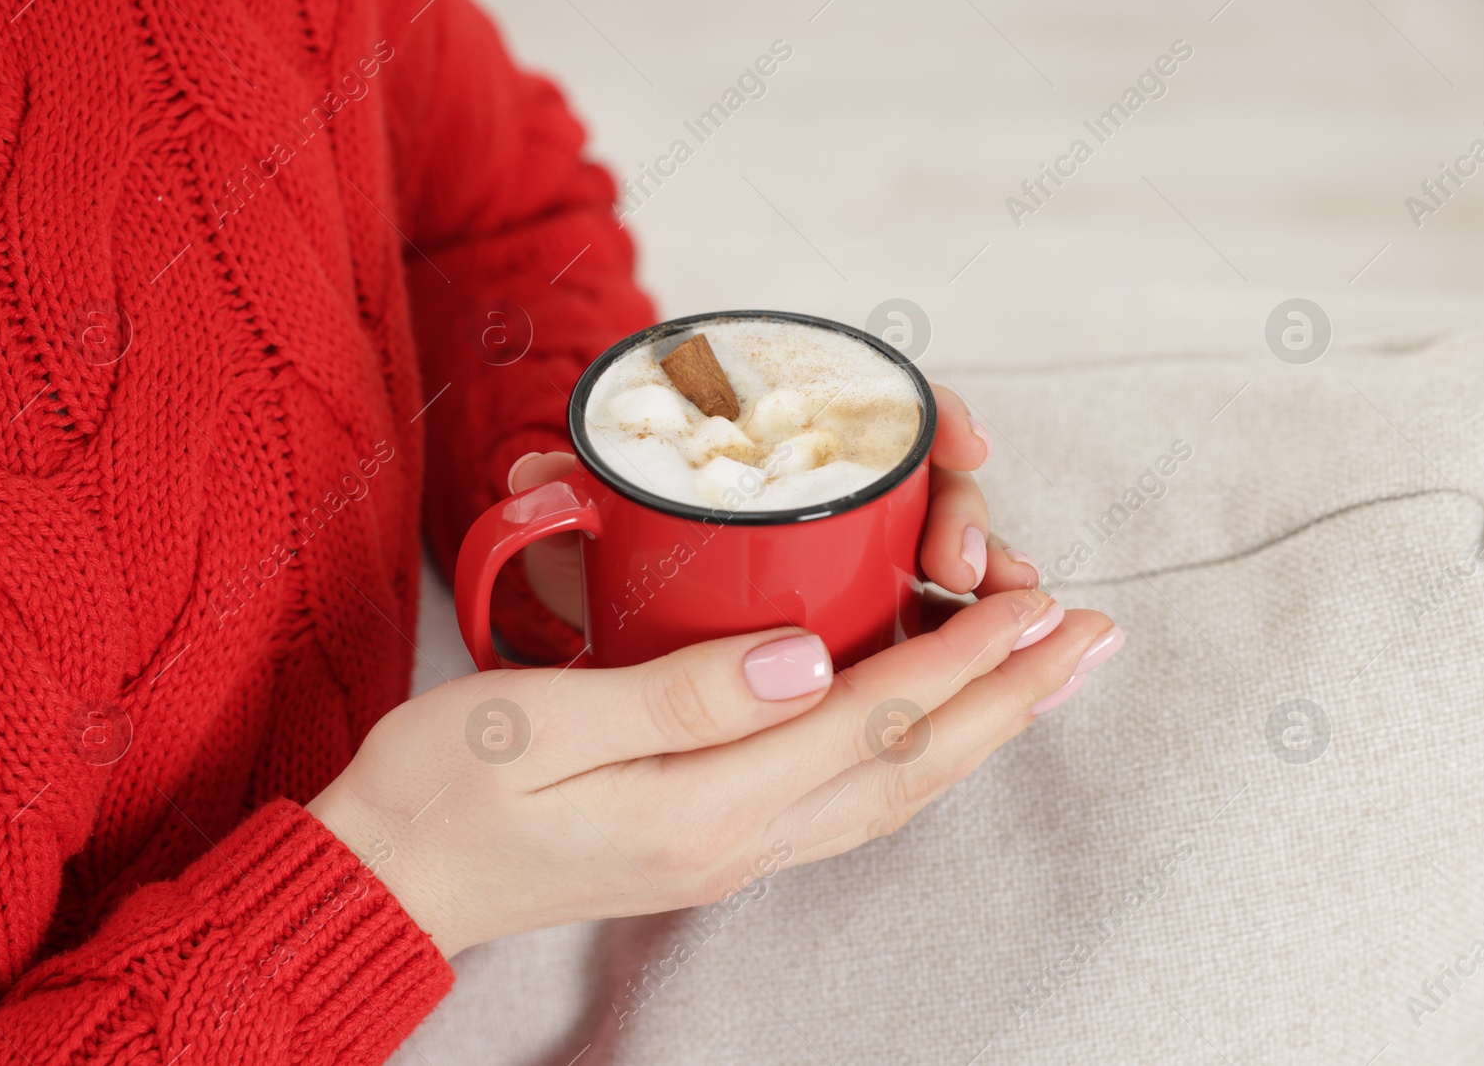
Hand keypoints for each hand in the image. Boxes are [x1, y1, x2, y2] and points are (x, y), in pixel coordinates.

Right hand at [307, 590, 1118, 955]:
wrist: (392, 877)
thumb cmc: (444, 789)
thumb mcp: (542, 720)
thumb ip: (681, 693)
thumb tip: (805, 655)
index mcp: (704, 804)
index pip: (872, 718)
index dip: (966, 659)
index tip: (1038, 607)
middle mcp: (739, 840)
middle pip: (912, 765)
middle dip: (1013, 699)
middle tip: (1092, 640)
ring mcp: (732, 851)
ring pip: (892, 790)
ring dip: (980, 729)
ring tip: (1043, 677)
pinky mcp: (714, 840)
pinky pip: (848, 800)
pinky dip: (912, 756)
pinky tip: (930, 725)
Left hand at [507, 383, 1037, 629]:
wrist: (594, 609)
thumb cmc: (599, 555)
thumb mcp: (581, 532)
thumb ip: (564, 500)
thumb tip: (540, 476)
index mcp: (772, 442)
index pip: (871, 407)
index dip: (927, 416)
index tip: (959, 440)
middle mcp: (827, 487)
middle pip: (925, 485)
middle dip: (966, 517)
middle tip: (957, 565)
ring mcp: (853, 554)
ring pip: (941, 552)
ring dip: (984, 575)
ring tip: (999, 609)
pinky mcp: (862, 616)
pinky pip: (928, 623)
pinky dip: (963, 639)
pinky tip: (996, 669)